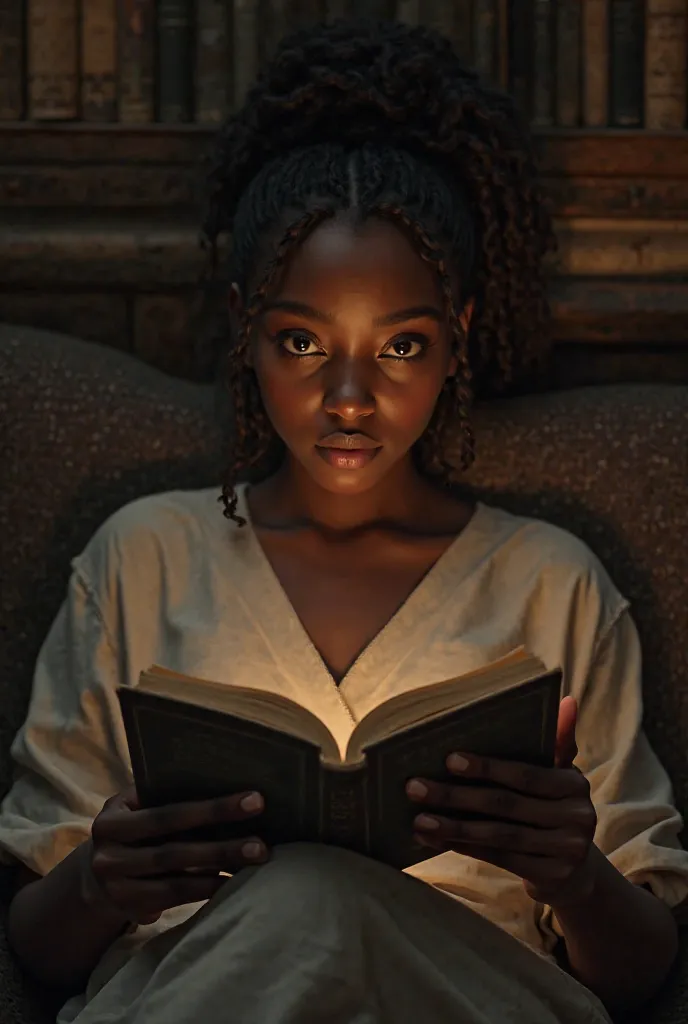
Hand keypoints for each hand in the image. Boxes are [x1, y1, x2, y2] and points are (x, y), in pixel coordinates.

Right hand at [82, 786, 267, 925]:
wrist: (98, 872)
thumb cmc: (134, 827)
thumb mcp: (137, 806)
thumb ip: (166, 796)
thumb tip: (227, 781)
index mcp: (112, 819)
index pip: (166, 814)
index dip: (212, 809)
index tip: (254, 801)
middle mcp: (108, 855)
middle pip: (173, 852)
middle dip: (221, 847)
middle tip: (261, 845)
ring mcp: (116, 887)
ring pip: (175, 882)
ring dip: (217, 873)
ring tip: (253, 863)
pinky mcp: (129, 909)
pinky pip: (172, 901)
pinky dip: (204, 892)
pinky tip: (230, 884)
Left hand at [406, 697, 598, 904]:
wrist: (576, 871)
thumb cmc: (554, 809)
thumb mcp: (560, 776)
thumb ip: (559, 741)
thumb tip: (566, 700)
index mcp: (575, 785)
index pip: (525, 774)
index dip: (487, 767)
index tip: (448, 759)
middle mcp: (577, 818)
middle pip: (505, 805)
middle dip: (456, 796)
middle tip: (415, 787)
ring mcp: (566, 851)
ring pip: (498, 835)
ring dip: (453, 826)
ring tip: (419, 819)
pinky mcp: (550, 878)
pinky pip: (498, 858)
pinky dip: (464, 847)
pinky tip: (435, 838)